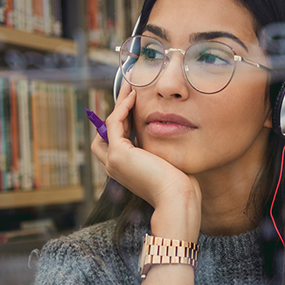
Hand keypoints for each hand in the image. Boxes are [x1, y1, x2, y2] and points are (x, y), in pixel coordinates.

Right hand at [91, 87, 200, 237]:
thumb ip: (160, 150)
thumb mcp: (166, 164)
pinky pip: (114, 123)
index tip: (136, 104)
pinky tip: (133, 97)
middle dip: (117, 112)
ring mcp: (114, 162)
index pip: (116, 143)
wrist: (177, 197)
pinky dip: (122, 108)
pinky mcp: (118, 154)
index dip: (123, 122)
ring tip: (130, 87)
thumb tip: (168, 132)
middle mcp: (115, 168)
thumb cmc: (179, 185)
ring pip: (108, 126)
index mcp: (125, 172)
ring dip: (118, 105)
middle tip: (129, 91)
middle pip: (105, 134)